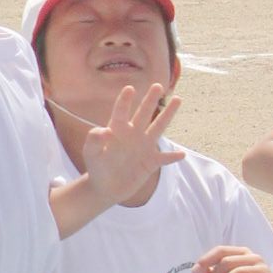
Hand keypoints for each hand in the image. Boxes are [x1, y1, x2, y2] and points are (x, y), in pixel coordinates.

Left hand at [76, 81, 174, 205]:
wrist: (106, 187)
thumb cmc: (96, 167)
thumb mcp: (91, 154)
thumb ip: (94, 141)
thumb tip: (104, 131)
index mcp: (117, 130)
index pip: (121, 112)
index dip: (125, 101)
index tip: (130, 89)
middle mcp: (133, 134)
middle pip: (144, 114)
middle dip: (150, 100)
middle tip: (158, 85)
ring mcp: (144, 147)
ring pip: (158, 128)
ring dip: (168, 115)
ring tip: (178, 99)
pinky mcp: (151, 162)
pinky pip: (164, 158)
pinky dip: (172, 157)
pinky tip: (181, 154)